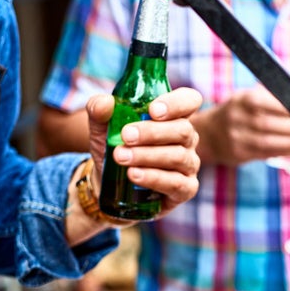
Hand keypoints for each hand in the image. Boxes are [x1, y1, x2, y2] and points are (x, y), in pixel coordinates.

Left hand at [64, 87, 203, 243]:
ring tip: (121, 157)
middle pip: (183, 130)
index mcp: (173, 116)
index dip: (177, 103)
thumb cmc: (116, 147)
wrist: (110, 184)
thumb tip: (105, 103)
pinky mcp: (186, 189)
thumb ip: (99, 110)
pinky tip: (134, 175)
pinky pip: (176, 183)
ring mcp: (189, 165)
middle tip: (125, 136)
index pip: (190, 101)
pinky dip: (154, 178)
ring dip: (147, 156)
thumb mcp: (102, 127)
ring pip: (178, 156)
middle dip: (153, 132)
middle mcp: (186, 139)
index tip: (152, 110)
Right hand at [193, 86, 289, 167]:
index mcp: (242, 99)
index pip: (268, 102)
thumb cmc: (238, 112)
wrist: (209, 134)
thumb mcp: (247, 97)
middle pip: (269, 123)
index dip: (289, 108)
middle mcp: (237, 117)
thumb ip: (270, 96)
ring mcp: (236, 137)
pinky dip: (284, 152)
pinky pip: (265, 154)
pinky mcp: (239, 154)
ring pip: (268, 142)